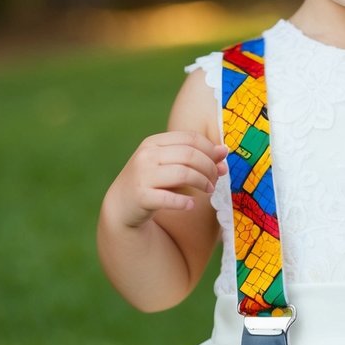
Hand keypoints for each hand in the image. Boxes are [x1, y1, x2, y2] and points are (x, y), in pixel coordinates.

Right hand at [107, 131, 227, 229]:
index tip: (220, 163)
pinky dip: (185, 202)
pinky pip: (170, 198)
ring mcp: (142, 175)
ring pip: (184, 174)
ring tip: (209, 190)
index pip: (191, 138)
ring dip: (203, 183)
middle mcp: (146, 155)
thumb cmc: (152, 181)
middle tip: (215, 181)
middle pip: (190, 155)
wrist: (121, 205)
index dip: (210, 150)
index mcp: (154, 142)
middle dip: (209, 168)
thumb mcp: (170, 165)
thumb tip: (224, 151)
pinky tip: (191, 205)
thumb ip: (195, 156)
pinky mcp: (141, 197)